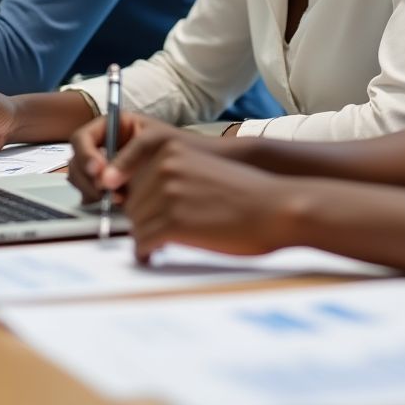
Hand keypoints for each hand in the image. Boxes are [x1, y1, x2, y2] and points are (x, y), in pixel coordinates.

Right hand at [68, 112, 204, 201]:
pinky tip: (119, 204)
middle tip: (105, 192)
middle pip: (76, 162)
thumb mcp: (154, 142)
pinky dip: (99, 201)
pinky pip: (93, 195)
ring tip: (117, 199)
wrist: (200, 164)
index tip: (97, 170)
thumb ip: (128, 156)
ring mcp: (107, 167)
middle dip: (87, 178)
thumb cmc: (180, 144)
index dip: (84, 154)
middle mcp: (105, 146)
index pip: (82, 138)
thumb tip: (104, 179)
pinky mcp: (112, 187)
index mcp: (112, 126)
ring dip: (93, 191)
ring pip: (82, 180)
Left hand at [122, 139, 292, 261]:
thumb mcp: (200, 170)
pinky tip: (155, 255)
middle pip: (131, 202)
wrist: (274, 208)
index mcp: (170, 149)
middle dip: (143, 220)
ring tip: (160, 245)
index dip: (134, 197)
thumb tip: (138, 201)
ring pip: (135, 224)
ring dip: (146, 238)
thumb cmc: (244, 194)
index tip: (133, 210)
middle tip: (157, 233)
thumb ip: (170, 177)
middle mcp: (165, 167)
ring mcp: (167, 193)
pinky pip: (142, 243)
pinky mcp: (173, 222)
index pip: (130, 176)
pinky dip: (146, 253)